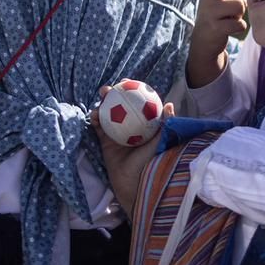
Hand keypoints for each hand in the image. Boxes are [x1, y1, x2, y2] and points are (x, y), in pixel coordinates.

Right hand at [95, 86, 171, 212]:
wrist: (134, 183)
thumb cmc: (150, 163)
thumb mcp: (160, 141)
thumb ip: (166, 124)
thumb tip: (170, 104)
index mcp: (142, 122)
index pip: (136, 101)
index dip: (131, 89)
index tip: (128, 81)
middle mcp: (128, 125)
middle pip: (118, 104)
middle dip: (113, 92)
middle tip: (111, 88)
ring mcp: (115, 132)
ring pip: (106, 113)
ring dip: (102, 103)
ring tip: (101, 98)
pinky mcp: (104, 141)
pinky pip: (98, 127)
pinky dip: (95, 119)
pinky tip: (95, 114)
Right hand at [186, 0, 251, 88]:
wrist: (204, 42)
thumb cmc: (218, 15)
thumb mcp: (223, 1)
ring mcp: (212, 12)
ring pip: (240, 5)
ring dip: (240, 13)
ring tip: (230, 18)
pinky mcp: (217, 27)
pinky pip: (240, 23)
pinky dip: (240, 27)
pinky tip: (229, 30)